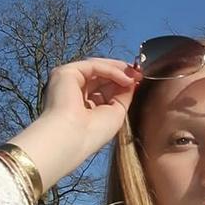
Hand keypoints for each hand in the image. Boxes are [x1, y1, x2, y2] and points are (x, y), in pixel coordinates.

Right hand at [9, 58, 143, 190]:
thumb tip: (132, 80)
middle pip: (101, 75)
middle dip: (122, 73)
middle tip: (139, 74)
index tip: (139, 80)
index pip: (103, 87)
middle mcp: (72, 92)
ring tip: (135, 76)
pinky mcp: (64, 73)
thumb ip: (123, 95)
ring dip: (118, 70)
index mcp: (82, 104)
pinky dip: (111, 70)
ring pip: (97, 68)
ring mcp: (67, 82)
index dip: (121, 82)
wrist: (72, 138)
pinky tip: (125, 78)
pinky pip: (93, 66)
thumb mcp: (116, 113)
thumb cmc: (92, 133)